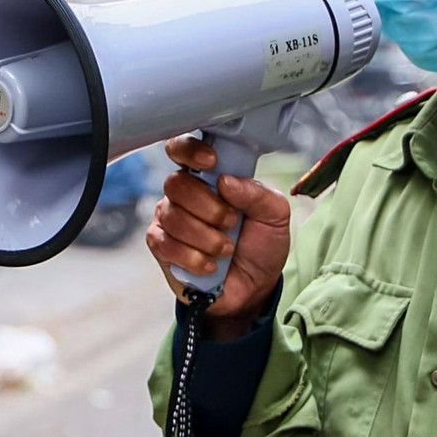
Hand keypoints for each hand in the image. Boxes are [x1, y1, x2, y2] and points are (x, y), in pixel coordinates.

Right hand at [145, 134, 290, 339]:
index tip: (211, 163)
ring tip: (227, 249)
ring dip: (206, 237)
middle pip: (176, 183)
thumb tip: (225, 180)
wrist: (254, 288)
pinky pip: (165, 244)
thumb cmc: (261, 245)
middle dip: (209, 207)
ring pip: (173, 216)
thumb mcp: (275, 216)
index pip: (182, 148)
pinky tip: (210, 265)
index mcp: (210, 176)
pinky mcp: (161, 248)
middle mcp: (184, 194)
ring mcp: (169, 220)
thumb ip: (257, 193)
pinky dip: (193, 257)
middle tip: (232, 222)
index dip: (189, 150)